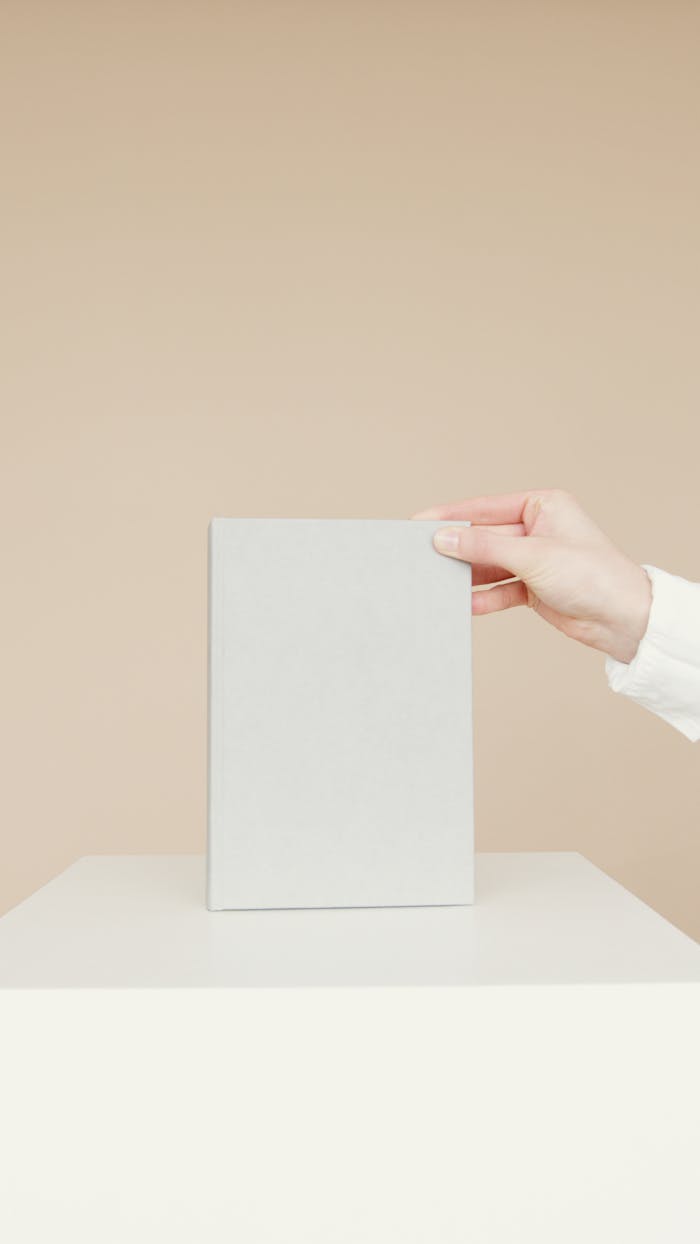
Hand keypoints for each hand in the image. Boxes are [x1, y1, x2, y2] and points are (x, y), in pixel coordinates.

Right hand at [413, 489, 651, 663]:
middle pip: (485, 538)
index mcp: (543, 506)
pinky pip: (499, 589)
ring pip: (489, 565)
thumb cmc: (594, 576)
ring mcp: (535, 560)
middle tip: (421, 557)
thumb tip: (445, 539)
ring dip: (467, 576)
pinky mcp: (534, 587)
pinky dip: (483, 597)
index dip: (452, 516)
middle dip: (457, 551)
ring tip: (437, 583)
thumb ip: (485, 548)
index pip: (486, 509)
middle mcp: (538, 530)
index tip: (420, 523)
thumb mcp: (533, 556)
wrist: (623, 619)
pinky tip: (464, 604)